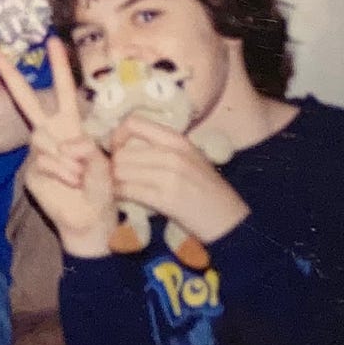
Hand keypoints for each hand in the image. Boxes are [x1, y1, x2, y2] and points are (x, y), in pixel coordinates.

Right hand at [0, 40, 115, 257]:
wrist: (91, 216)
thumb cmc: (102, 186)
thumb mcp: (101, 157)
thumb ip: (83, 144)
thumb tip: (67, 143)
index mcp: (69, 124)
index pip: (63, 90)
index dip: (59, 66)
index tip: (53, 41)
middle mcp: (51, 132)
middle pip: (27, 100)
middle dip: (11, 76)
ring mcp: (39, 151)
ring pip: (46, 140)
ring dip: (69, 160)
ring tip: (80, 176)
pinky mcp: (32, 170)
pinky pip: (45, 161)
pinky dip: (63, 172)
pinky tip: (70, 183)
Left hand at [108, 114, 249, 243]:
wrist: (231, 222)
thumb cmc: (207, 191)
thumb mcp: (189, 159)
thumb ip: (161, 149)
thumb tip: (125, 145)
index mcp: (178, 140)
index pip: (133, 123)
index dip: (117, 136)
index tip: (116, 150)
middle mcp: (173, 154)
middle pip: (122, 152)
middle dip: (112, 165)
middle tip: (114, 175)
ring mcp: (170, 176)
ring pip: (120, 171)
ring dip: (114, 181)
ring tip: (119, 187)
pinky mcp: (167, 199)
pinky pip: (128, 191)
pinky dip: (120, 195)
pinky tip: (124, 199)